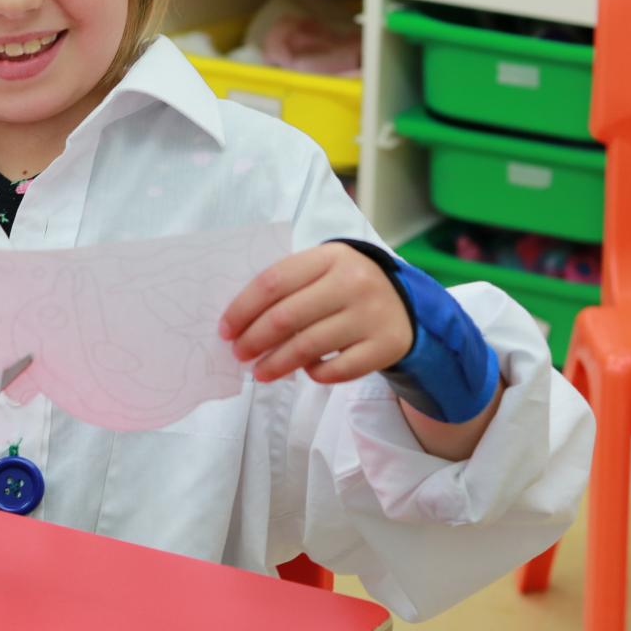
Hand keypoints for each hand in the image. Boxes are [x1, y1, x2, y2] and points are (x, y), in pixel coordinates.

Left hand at [220, 243, 413, 383]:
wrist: (405, 303)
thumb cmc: (345, 287)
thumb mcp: (322, 270)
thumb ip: (288, 286)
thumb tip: (239, 323)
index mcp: (330, 256)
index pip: (273, 282)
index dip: (242, 309)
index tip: (225, 329)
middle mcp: (353, 282)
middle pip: (287, 317)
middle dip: (253, 340)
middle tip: (238, 354)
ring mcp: (371, 315)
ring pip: (308, 347)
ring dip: (276, 364)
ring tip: (260, 372)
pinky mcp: (385, 347)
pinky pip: (337, 370)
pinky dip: (314, 374)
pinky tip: (305, 371)